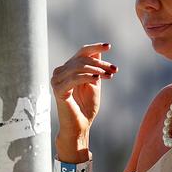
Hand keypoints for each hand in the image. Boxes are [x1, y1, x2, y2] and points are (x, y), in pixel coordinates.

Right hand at [51, 43, 117, 158]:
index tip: (109, 46)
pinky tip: (97, 79)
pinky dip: (88, 77)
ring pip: (79, 66)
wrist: (80, 125)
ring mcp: (57, 81)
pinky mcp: (58, 90)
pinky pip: (75, 78)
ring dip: (96, 69)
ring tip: (109, 75)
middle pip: (82, 59)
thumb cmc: (87, 106)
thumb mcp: (94, 83)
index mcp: (68, 69)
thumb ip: (95, 68)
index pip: (81, 52)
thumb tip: (98, 51)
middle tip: (114, 69)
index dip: (95, 47)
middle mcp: (60, 72)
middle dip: (100, 63)